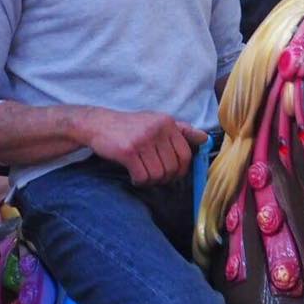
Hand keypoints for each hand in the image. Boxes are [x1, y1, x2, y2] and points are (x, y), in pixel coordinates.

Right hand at [82, 108, 206, 185]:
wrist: (98, 124)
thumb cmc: (131, 126)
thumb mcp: (156, 122)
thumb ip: (181, 131)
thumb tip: (205, 138)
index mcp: (167, 123)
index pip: (186, 154)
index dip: (182, 169)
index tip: (174, 174)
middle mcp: (157, 129)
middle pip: (173, 167)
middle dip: (166, 178)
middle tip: (157, 177)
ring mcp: (142, 140)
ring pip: (159, 174)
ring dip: (152, 181)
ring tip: (144, 176)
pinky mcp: (128, 151)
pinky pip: (142, 176)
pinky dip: (140, 181)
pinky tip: (135, 177)